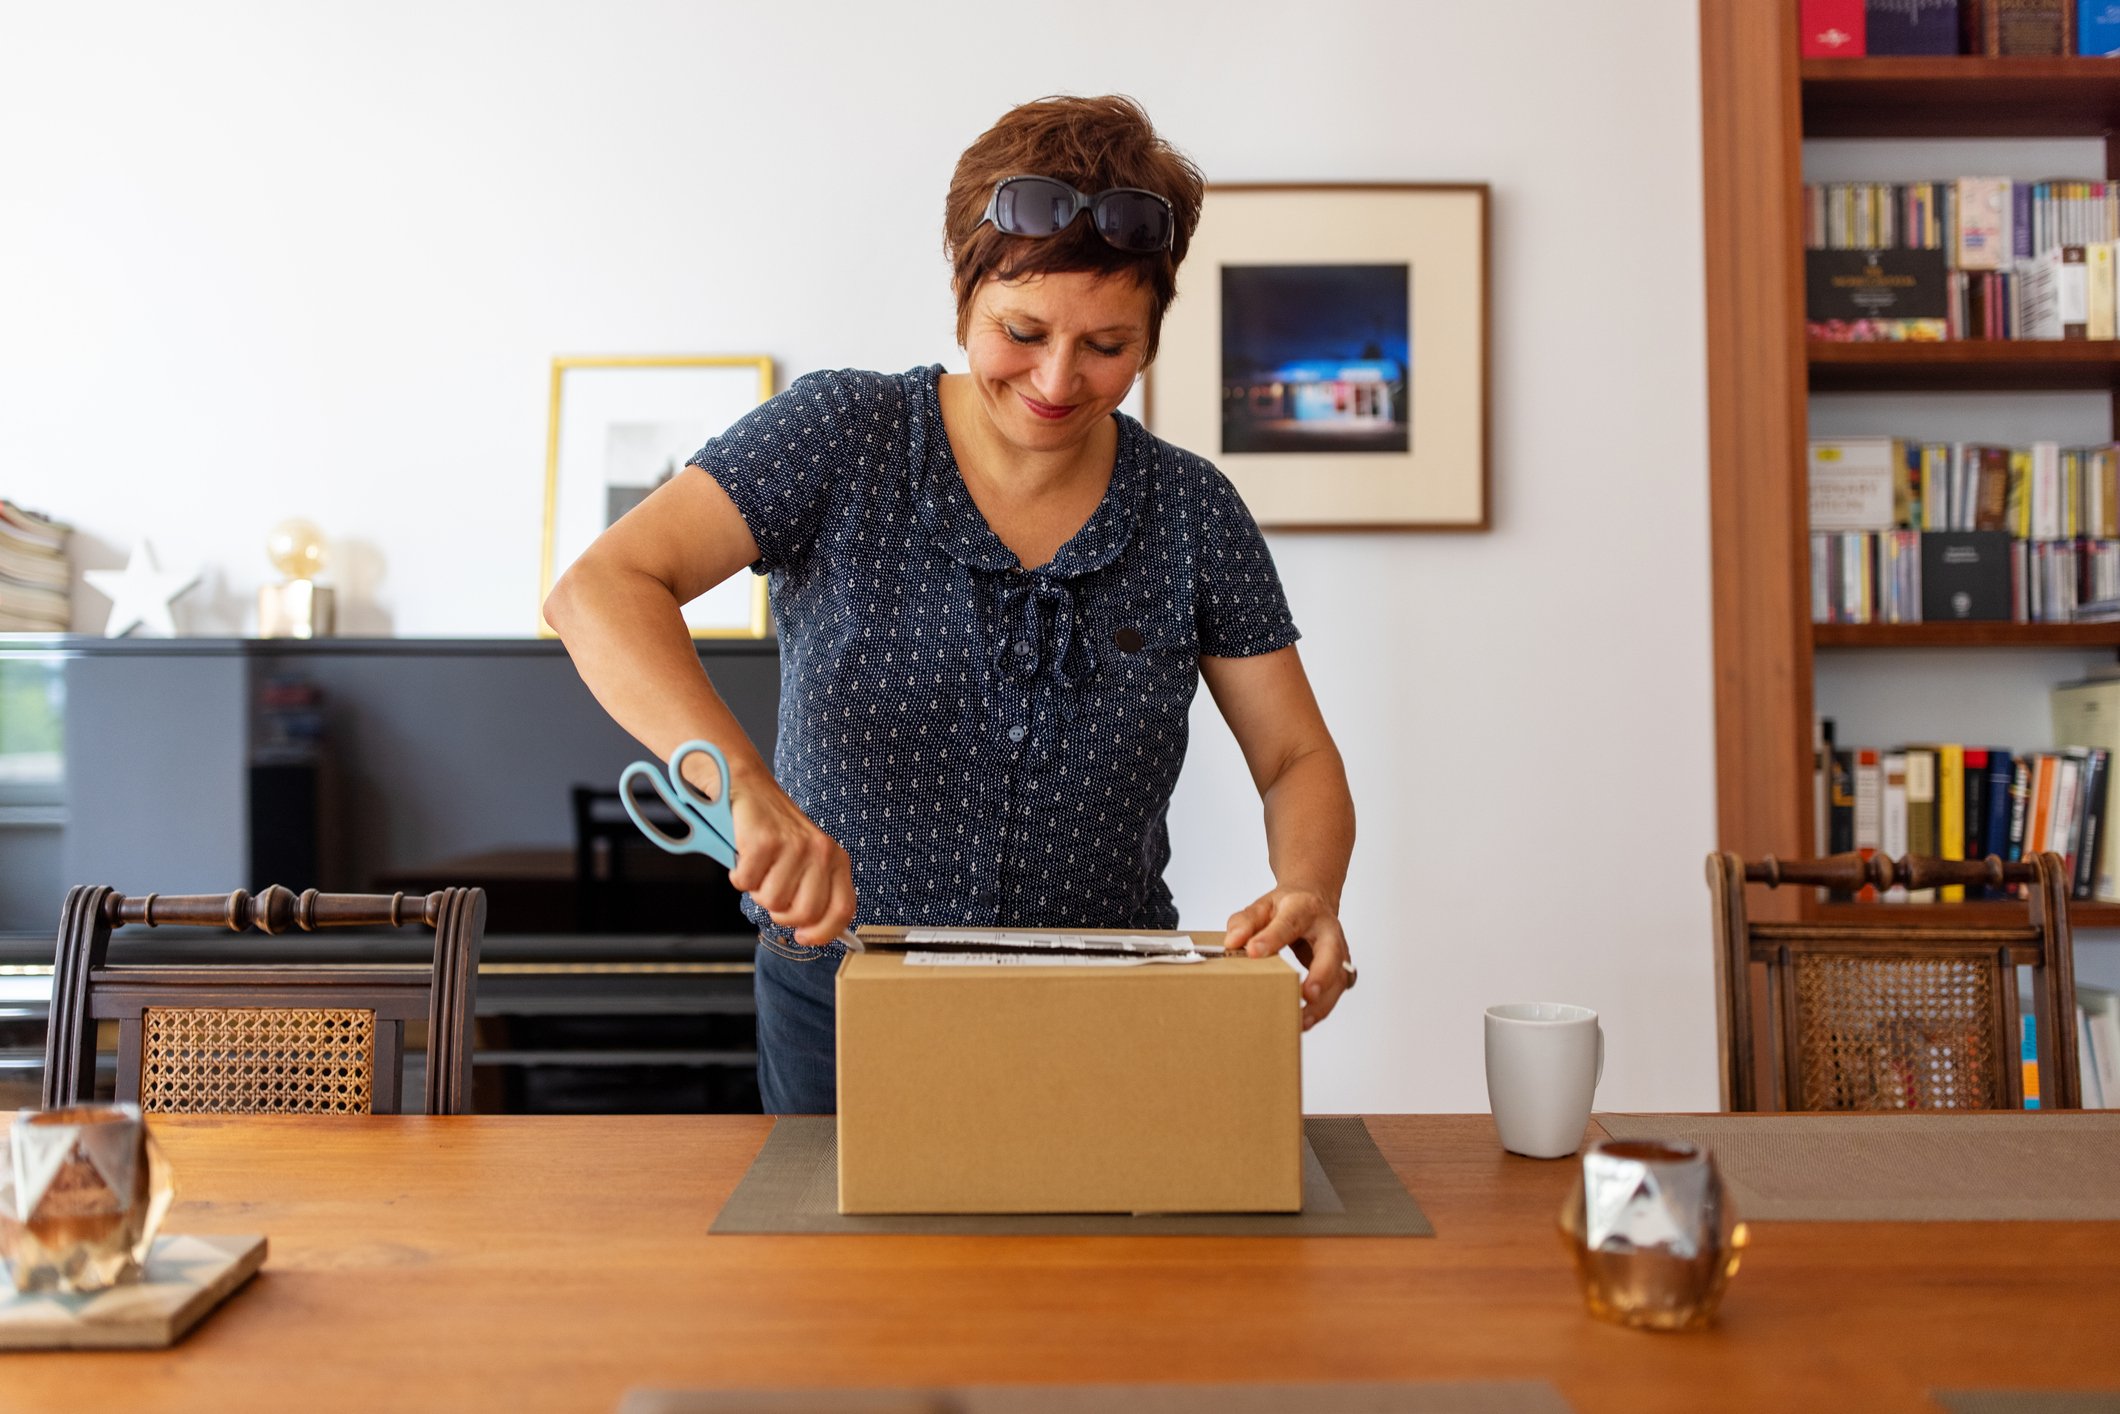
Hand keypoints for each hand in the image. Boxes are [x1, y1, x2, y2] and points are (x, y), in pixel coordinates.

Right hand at [719, 768, 855, 948]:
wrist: (750, 790)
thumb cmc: (778, 832)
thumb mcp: (808, 861)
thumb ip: (816, 892)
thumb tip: (813, 933)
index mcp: (837, 860)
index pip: (842, 910)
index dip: (823, 932)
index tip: (803, 937)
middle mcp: (821, 852)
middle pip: (804, 913)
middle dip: (781, 913)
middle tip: (773, 893)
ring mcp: (794, 846)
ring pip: (772, 901)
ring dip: (757, 890)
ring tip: (760, 869)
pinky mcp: (764, 841)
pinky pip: (747, 883)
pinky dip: (739, 877)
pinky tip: (745, 859)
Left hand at [1223, 887, 1352, 1031]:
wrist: (1314, 901)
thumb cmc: (1286, 907)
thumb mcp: (1262, 906)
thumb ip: (1246, 921)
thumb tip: (1232, 941)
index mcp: (1304, 908)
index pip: (1289, 922)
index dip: (1272, 937)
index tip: (1253, 951)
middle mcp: (1327, 930)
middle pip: (1331, 952)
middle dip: (1321, 974)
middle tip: (1307, 994)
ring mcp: (1339, 951)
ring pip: (1338, 978)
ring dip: (1322, 1003)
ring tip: (1301, 1021)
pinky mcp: (1340, 970)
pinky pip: (1334, 991)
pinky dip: (1321, 1009)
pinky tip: (1304, 1022)